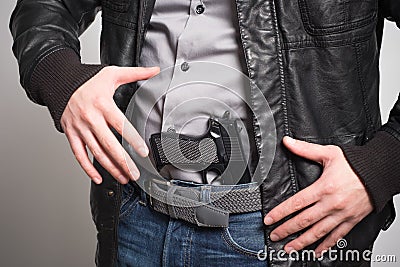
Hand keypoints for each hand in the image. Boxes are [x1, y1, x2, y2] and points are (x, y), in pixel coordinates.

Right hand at [61, 66, 159, 184]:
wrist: (60, 81)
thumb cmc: (88, 80)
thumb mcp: (112, 73)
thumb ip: (136, 73)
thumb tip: (155, 70)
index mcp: (103, 104)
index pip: (121, 125)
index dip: (132, 140)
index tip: (143, 152)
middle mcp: (91, 118)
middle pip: (109, 144)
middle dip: (123, 162)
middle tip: (135, 173)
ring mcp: (80, 128)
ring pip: (96, 153)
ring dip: (110, 168)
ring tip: (123, 178)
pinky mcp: (71, 134)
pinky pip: (79, 154)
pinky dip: (88, 168)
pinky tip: (98, 178)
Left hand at [264, 136, 372, 256]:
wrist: (380, 172)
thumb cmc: (356, 164)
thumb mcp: (329, 154)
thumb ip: (305, 149)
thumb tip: (288, 142)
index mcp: (323, 188)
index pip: (296, 203)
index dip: (280, 213)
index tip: (270, 219)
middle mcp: (331, 204)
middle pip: (304, 220)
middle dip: (286, 230)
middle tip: (274, 235)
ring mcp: (341, 214)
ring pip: (318, 232)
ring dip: (302, 242)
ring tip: (289, 248)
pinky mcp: (351, 220)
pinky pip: (336, 236)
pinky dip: (326, 245)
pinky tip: (316, 251)